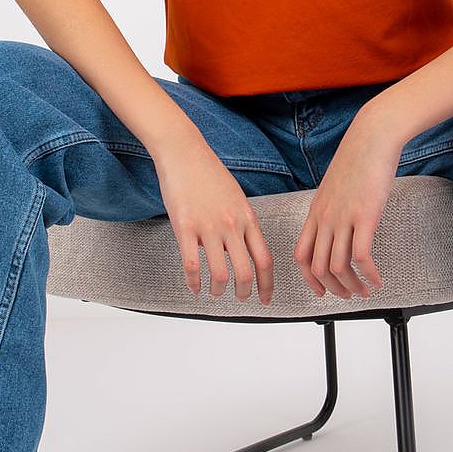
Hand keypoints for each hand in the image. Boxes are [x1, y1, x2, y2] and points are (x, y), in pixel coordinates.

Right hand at [154, 135, 274, 304]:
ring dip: (219, 291)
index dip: (267, 284)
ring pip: (221, 273)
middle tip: (241, 299)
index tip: (265, 297)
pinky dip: (194, 282)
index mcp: (247, 218)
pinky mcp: (185, 227)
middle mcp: (232, 225)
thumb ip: (242, 223)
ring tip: (216, 293)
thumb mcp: (236, 197)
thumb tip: (244, 247)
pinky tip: (194, 287)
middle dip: (246, 292)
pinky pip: (192, 265)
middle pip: (246, 271)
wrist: (185, 152)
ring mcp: (209, 227)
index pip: (265, 259)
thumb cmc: (209, 173)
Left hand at [293, 115, 400, 298]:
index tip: (322, 290)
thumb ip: (333, 209)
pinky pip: (361, 257)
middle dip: (333, 288)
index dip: (309, 279)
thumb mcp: (335, 188)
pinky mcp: (365, 216)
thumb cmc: (358, 159)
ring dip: (352, 286)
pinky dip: (369, 275)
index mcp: (316, 212)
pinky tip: (378, 279)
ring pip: (338, 267)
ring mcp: (343, 218)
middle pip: (318, 267)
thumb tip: (338, 226)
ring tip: (366, 291)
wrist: (371, 138)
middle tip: (349, 295)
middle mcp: (325, 218)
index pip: (301, 255)